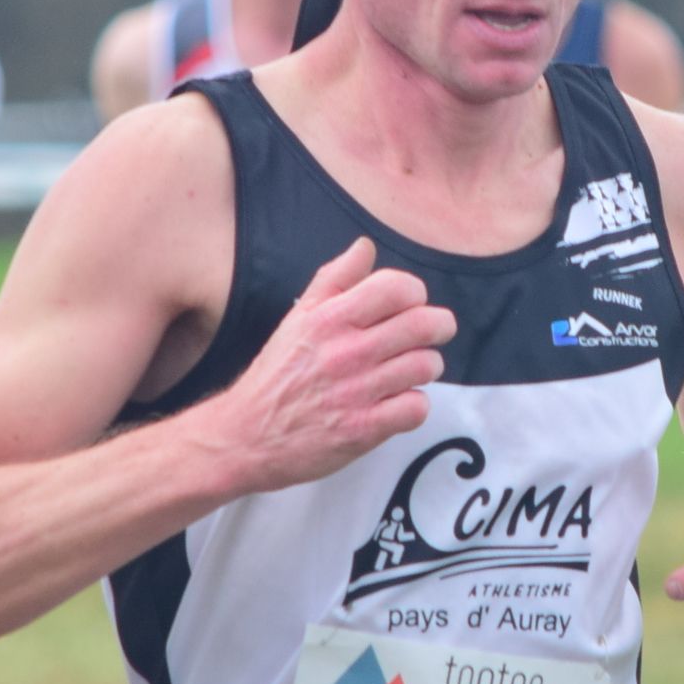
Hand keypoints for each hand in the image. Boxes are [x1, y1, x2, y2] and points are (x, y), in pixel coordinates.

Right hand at [213, 237, 455, 494]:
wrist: (245, 436)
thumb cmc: (276, 374)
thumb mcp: (298, 318)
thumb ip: (334, 278)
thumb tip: (365, 246)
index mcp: (330, 319)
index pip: (398, 288)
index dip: (414, 293)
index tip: (409, 305)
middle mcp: (345, 352)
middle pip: (423, 325)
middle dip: (438, 326)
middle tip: (432, 333)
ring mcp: (356, 392)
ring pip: (425, 366)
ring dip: (426, 366)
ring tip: (410, 369)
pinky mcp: (363, 430)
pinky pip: (416, 408)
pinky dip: (414, 405)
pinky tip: (398, 402)